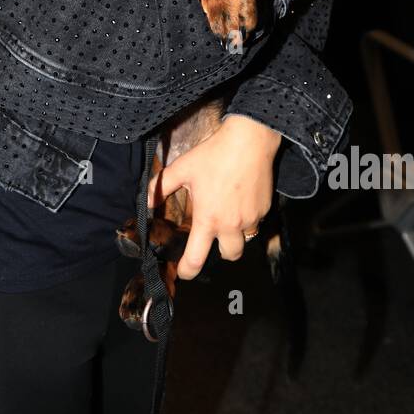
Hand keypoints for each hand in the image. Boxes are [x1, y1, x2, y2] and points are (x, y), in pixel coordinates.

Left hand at [148, 115, 281, 279]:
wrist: (249, 141)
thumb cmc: (213, 155)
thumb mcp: (182, 168)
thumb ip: (161, 186)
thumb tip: (147, 201)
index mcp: (208, 219)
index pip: (196, 258)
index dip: (187, 270)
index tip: (183, 272)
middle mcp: (231, 224)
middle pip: (229, 256)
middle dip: (220, 253)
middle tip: (213, 238)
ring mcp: (252, 218)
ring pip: (245, 239)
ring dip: (236, 235)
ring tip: (228, 216)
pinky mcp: (265, 208)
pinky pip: (256, 222)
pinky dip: (248, 218)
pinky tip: (241, 199)